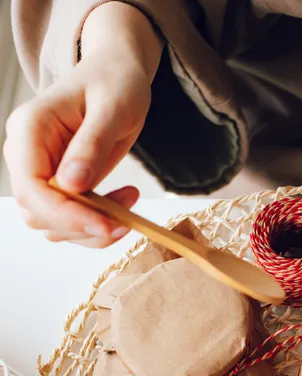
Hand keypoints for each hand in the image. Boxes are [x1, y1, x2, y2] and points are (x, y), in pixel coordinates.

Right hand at [3, 2, 161, 247]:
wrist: (116, 75)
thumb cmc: (116, 83)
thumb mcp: (113, 108)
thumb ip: (92, 145)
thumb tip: (71, 184)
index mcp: (30, 128)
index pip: (32, 187)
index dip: (66, 215)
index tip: (106, 226)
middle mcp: (25, 152)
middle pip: (38, 211)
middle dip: (82, 226)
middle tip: (127, 221)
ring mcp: (39, 169)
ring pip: (52, 222)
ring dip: (91, 229)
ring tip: (130, 205)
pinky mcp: (57, 182)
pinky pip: (68, 217)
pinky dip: (95, 222)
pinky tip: (123, 202)